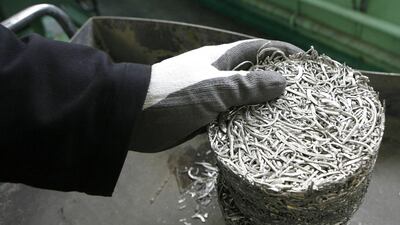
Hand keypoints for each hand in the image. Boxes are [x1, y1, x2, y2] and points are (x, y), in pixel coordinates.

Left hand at [130, 39, 302, 151]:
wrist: (134, 117)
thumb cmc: (175, 94)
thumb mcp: (215, 87)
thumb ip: (248, 86)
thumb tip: (285, 82)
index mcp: (222, 58)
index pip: (259, 49)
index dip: (283, 53)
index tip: (308, 64)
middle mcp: (219, 75)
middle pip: (254, 76)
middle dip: (277, 84)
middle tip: (304, 99)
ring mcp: (211, 97)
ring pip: (243, 101)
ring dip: (261, 109)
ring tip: (289, 120)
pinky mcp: (204, 118)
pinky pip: (230, 120)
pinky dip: (244, 125)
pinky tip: (260, 136)